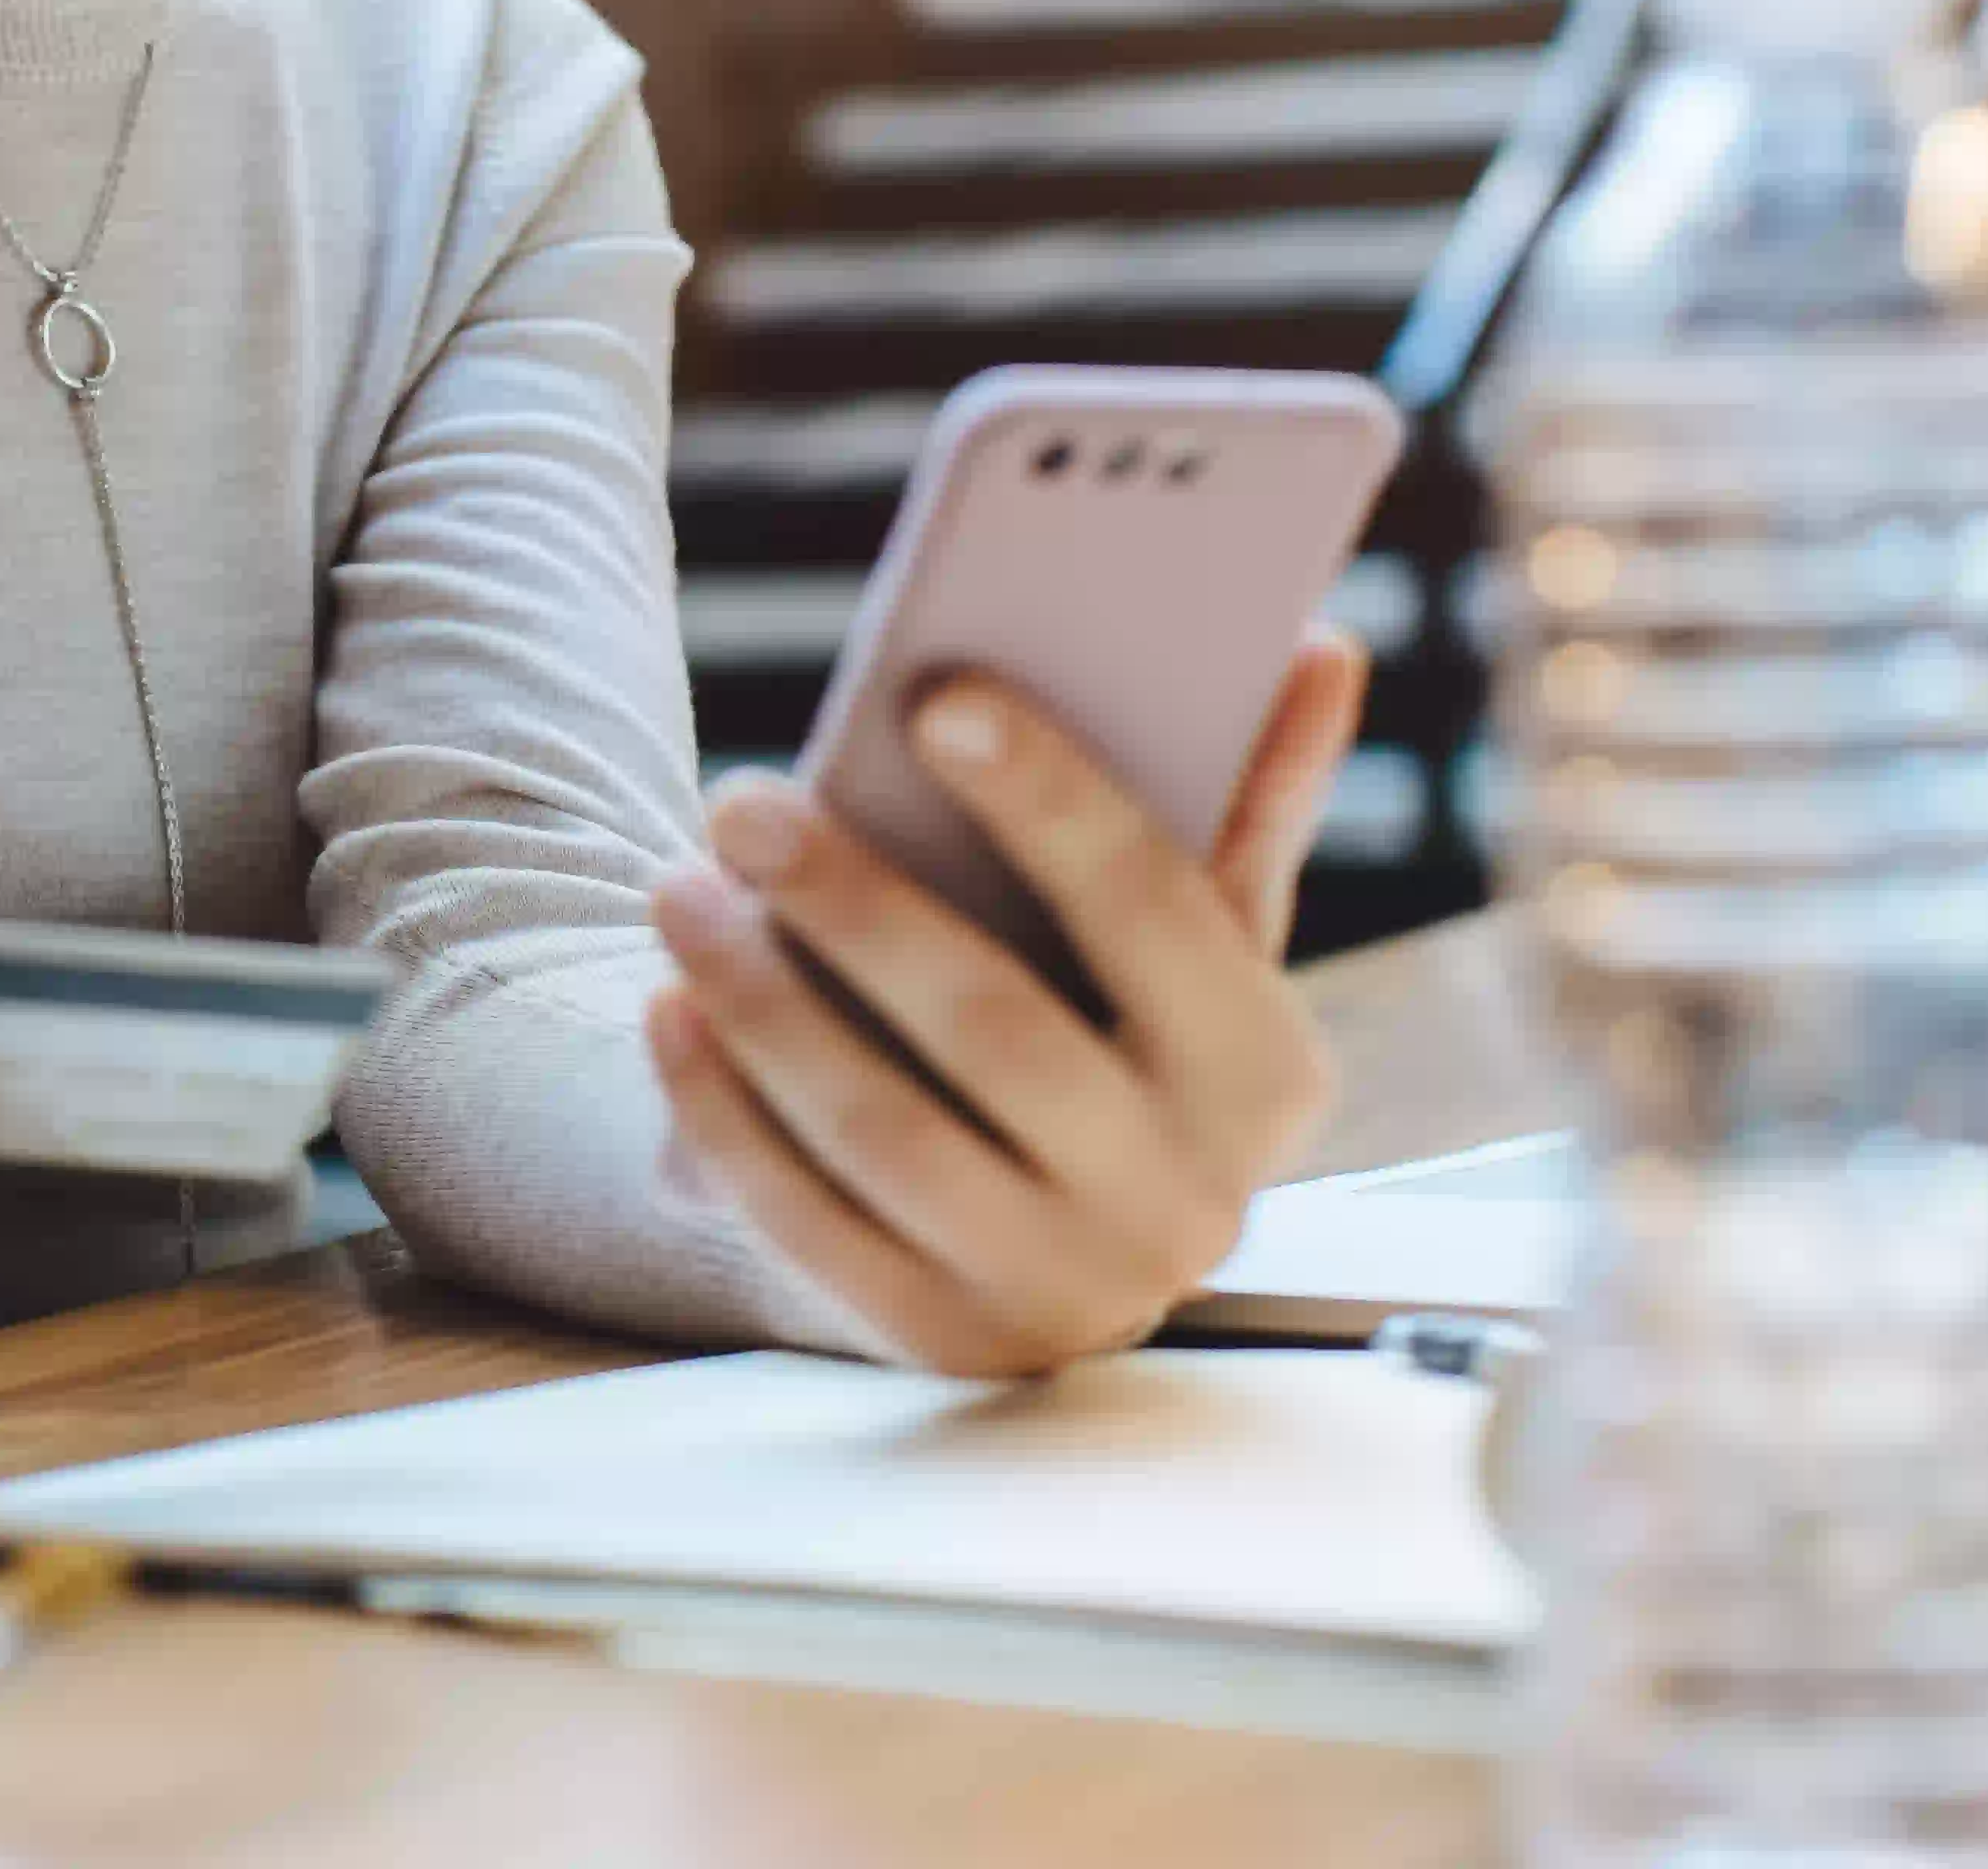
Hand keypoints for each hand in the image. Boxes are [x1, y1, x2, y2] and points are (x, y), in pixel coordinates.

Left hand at [644, 632, 1366, 1376]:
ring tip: (677, 886)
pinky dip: (728, 1114)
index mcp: (1265, 1075)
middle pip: (1002, 1030)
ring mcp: (1064, 1290)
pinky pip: (812, 1224)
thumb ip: (1249, 797)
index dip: (1055, 802)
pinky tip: (667, 1010)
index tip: (936, 697)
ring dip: (766, 1004)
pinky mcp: (942, 1340)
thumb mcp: (1198, 936)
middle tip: (743, 801)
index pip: (1160, 912)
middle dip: (860, 907)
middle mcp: (1185, 1201)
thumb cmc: (1122, 1027)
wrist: (1057, 1229)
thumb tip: (1320, 647)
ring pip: (890, 1135)